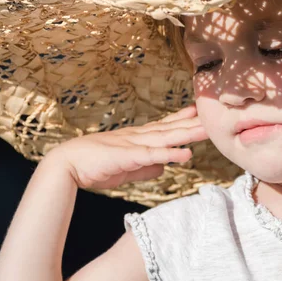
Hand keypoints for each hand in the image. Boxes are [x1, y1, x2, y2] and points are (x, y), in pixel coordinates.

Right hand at [43, 104, 207, 189]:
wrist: (67, 165)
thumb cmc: (95, 166)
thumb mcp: (127, 169)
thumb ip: (146, 168)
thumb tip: (164, 169)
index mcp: (137, 139)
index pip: (164, 127)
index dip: (182, 119)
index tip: (197, 111)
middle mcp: (138, 137)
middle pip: (171, 129)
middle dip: (193, 123)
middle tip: (213, 115)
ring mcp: (133, 145)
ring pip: (166, 138)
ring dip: (188, 134)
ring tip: (207, 130)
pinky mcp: (127, 157)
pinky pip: (152, 156)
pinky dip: (170, 154)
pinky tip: (186, 154)